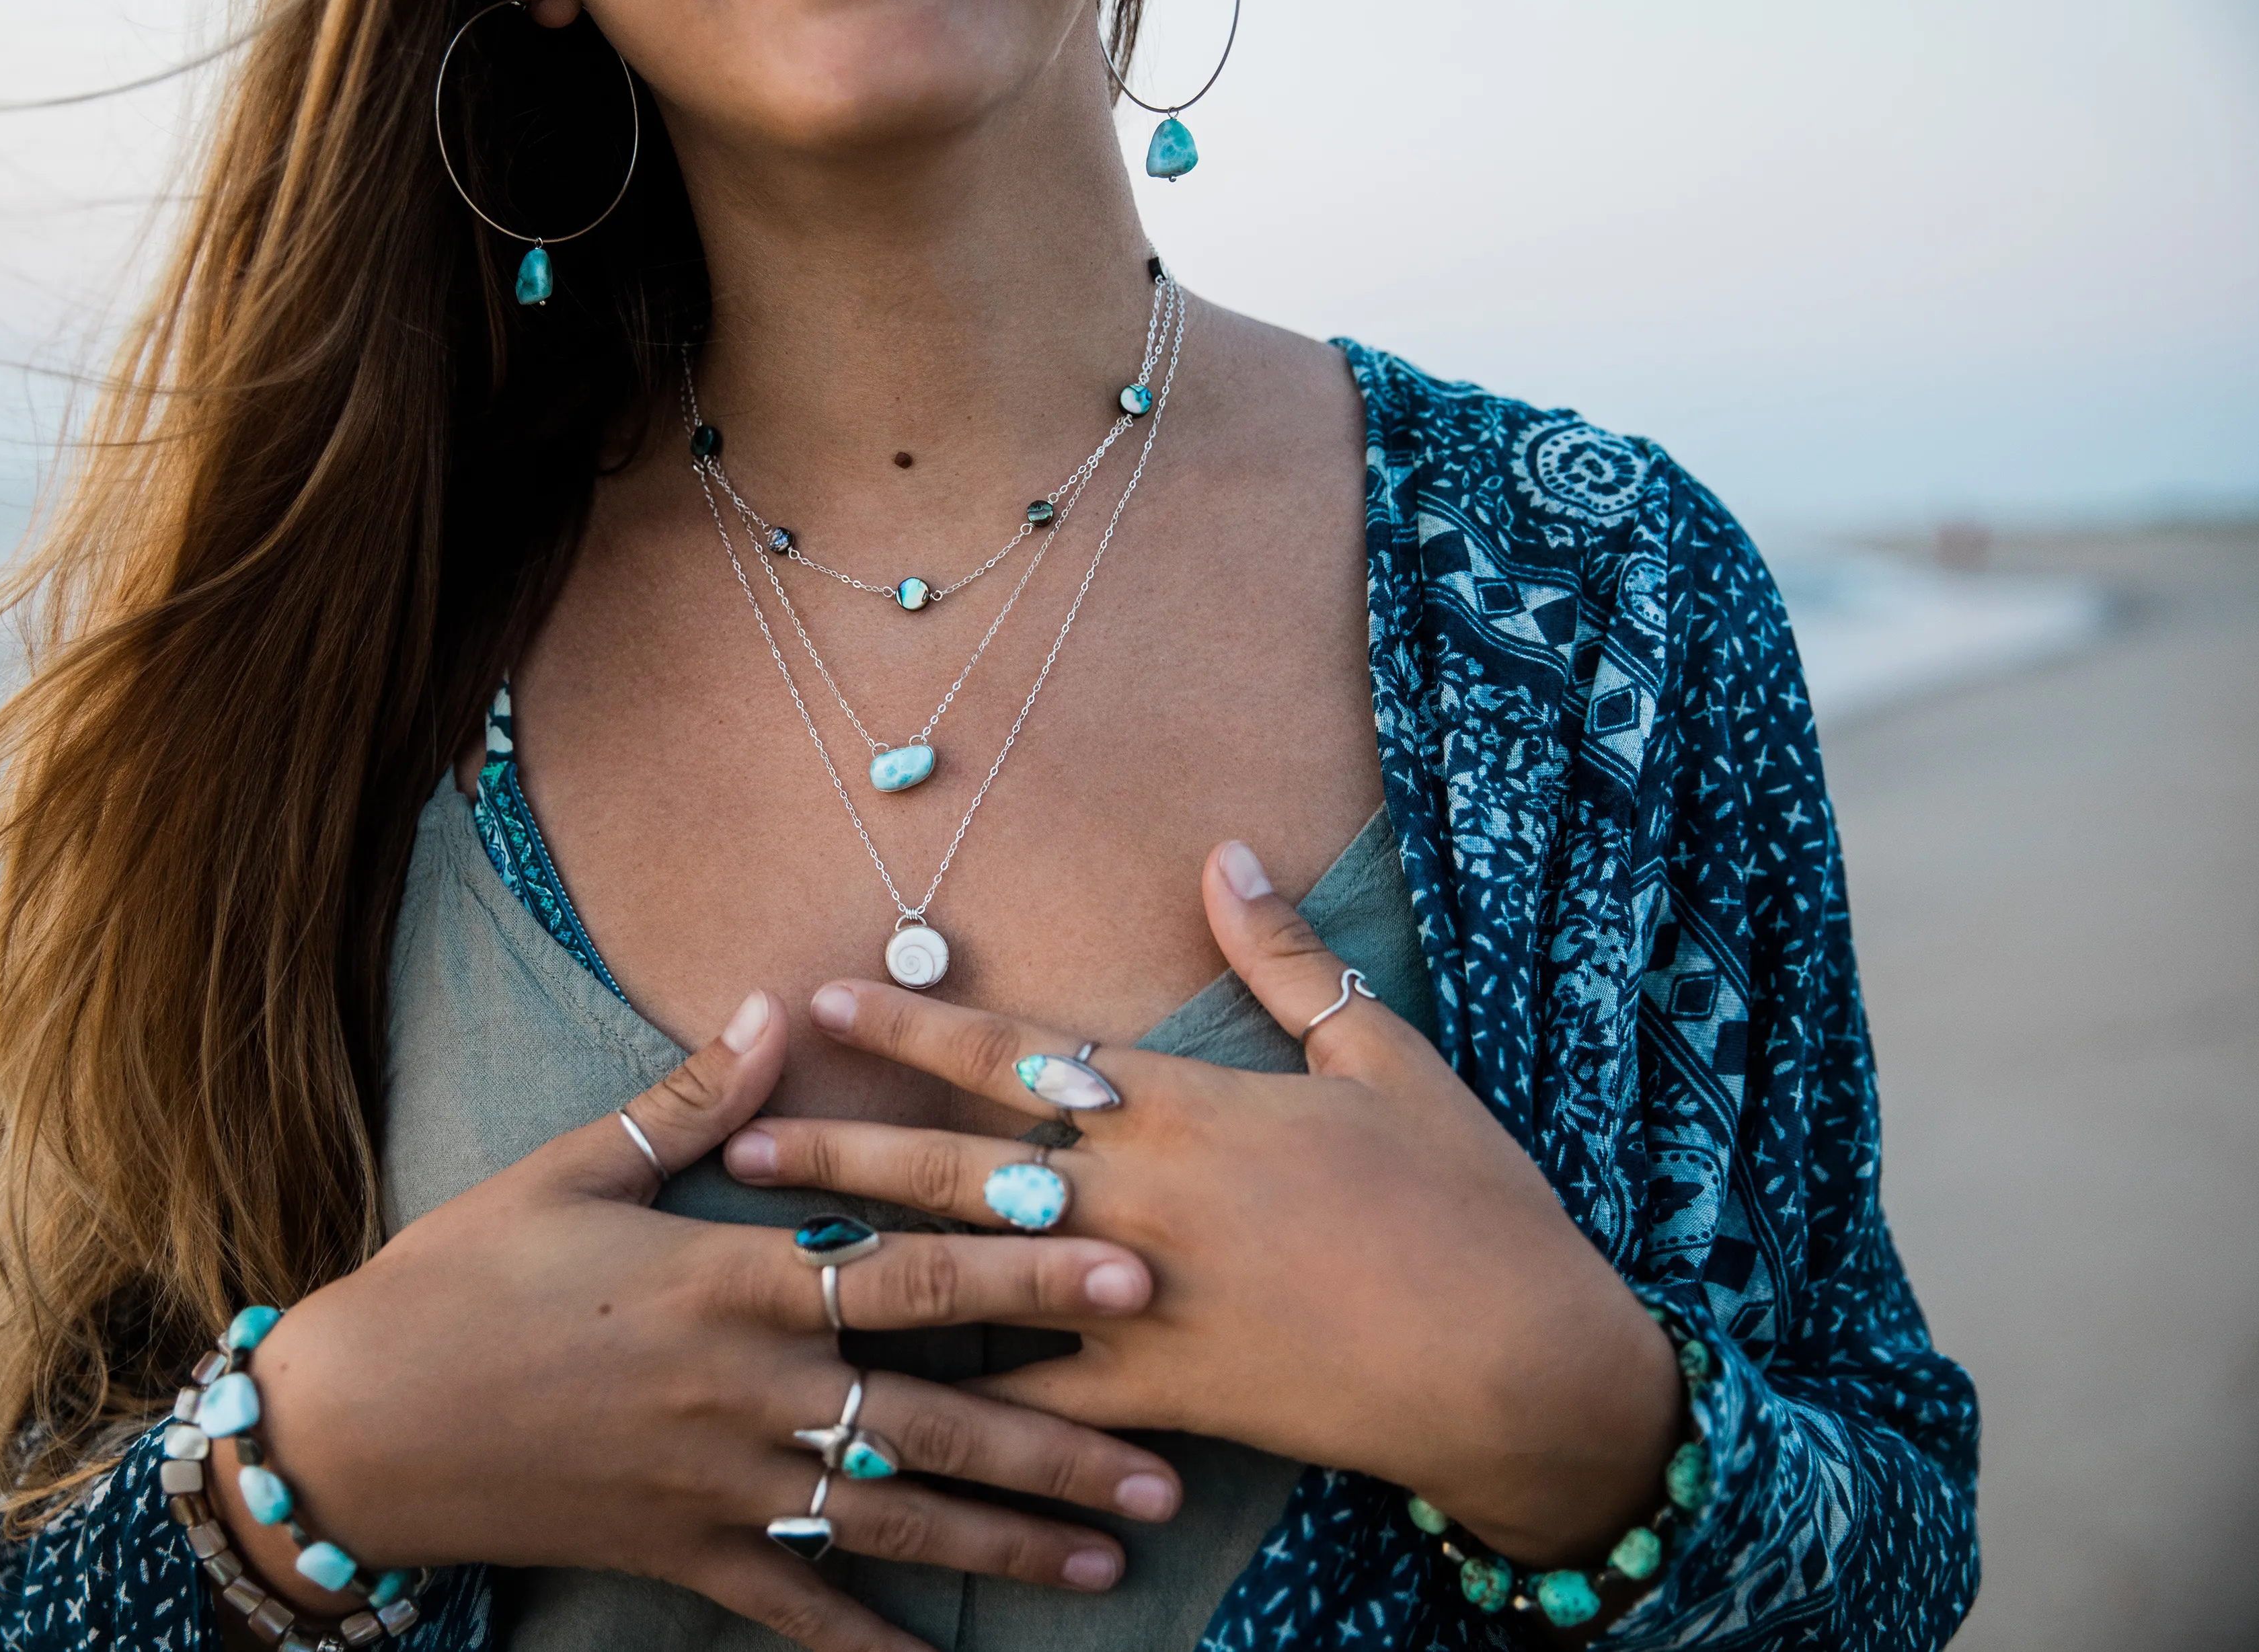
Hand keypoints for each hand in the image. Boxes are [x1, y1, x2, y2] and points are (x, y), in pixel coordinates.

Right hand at [212, 992, 1184, 1651]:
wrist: (356, 1425)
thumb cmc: (458, 1282)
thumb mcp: (567, 1173)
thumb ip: (687, 1100)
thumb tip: (775, 1008)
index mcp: (726, 1287)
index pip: (907, 1279)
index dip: (1023, 1278)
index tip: (1129, 1271)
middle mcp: (742, 1395)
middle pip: (931, 1421)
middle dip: (1057, 1443)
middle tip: (1168, 1462)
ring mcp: (717, 1489)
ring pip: (892, 1525)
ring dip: (1008, 1545)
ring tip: (1113, 1557)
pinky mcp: (683, 1556)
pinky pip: (797, 1612)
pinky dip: (872, 1647)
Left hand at [724, 843, 1684, 1568]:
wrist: (1520, 1362)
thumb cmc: (1465, 1198)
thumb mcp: (1385, 1055)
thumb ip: (1288, 959)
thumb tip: (1225, 853)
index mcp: (1185, 1107)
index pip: (1017, 1053)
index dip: (915, 1023)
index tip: (826, 998)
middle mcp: (1139, 1198)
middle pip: (958, 1162)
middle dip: (845, 1145)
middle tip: (738, 1136)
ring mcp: (1140, 1301)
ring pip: (971, 1278)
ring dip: (865, 1263)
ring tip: (772, 1262)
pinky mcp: (1161, 1395)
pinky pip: (1036, 1401)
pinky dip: (962, 1402)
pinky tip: (880, 1404)